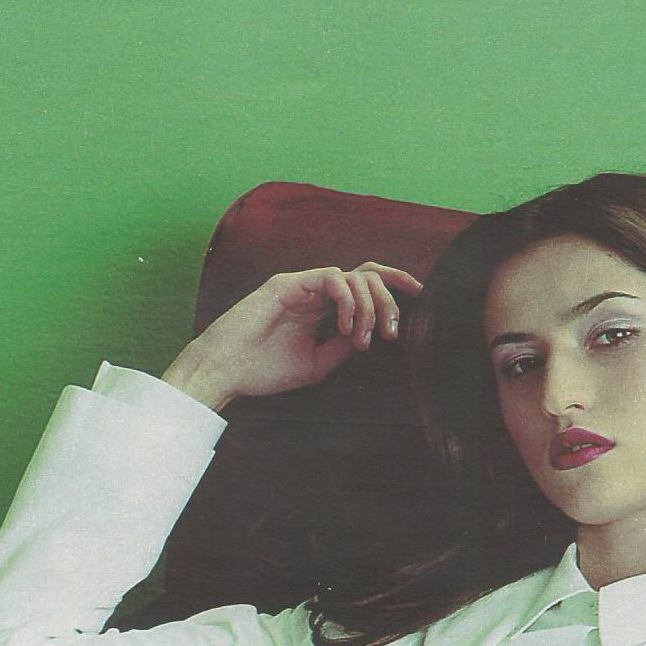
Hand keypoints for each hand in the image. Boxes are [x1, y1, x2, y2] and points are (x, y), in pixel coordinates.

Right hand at [162, 262, 422, 411]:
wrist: (225, 371)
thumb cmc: (262, 370)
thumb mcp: (316, 363)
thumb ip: (343, 346)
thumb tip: (372, 334)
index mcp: (320, 307)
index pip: (364, 283)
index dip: (394, 283)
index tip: (420, 295)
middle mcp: (313, 291)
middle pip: (367, 274)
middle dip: (389, 299)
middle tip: (390, 332)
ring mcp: (301, 284)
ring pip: (354, 276)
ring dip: (368, 307)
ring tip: (361, 338)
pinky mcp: (288, 283)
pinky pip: (332, 277)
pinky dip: (347, 300)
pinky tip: (345, 326)